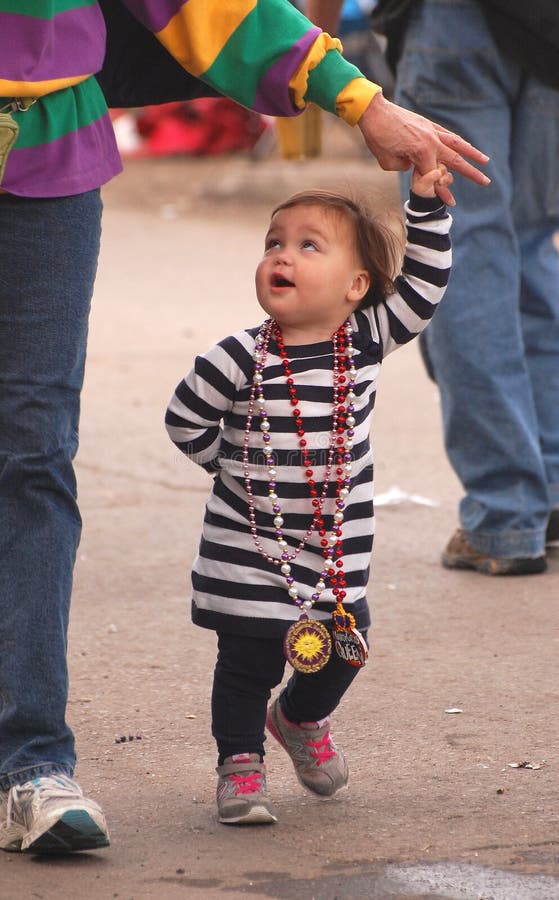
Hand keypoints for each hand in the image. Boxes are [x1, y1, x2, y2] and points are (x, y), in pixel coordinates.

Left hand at [358, 92, 489, 204]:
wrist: (374, 111)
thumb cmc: (377, 138)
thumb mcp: (387, 162)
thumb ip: (404, 167)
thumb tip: (412, 165)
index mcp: (421, 153)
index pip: (435, 178)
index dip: (441, 191)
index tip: (450, 202)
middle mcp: (431, 141)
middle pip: (455, 161)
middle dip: (471, 173)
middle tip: (486, 181)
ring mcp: (431, 131)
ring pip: (457, 144)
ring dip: (472, 153)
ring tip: (485, 161)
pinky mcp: (428, 124)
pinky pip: (447, 134)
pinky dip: (458, 141)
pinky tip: (465, 146)